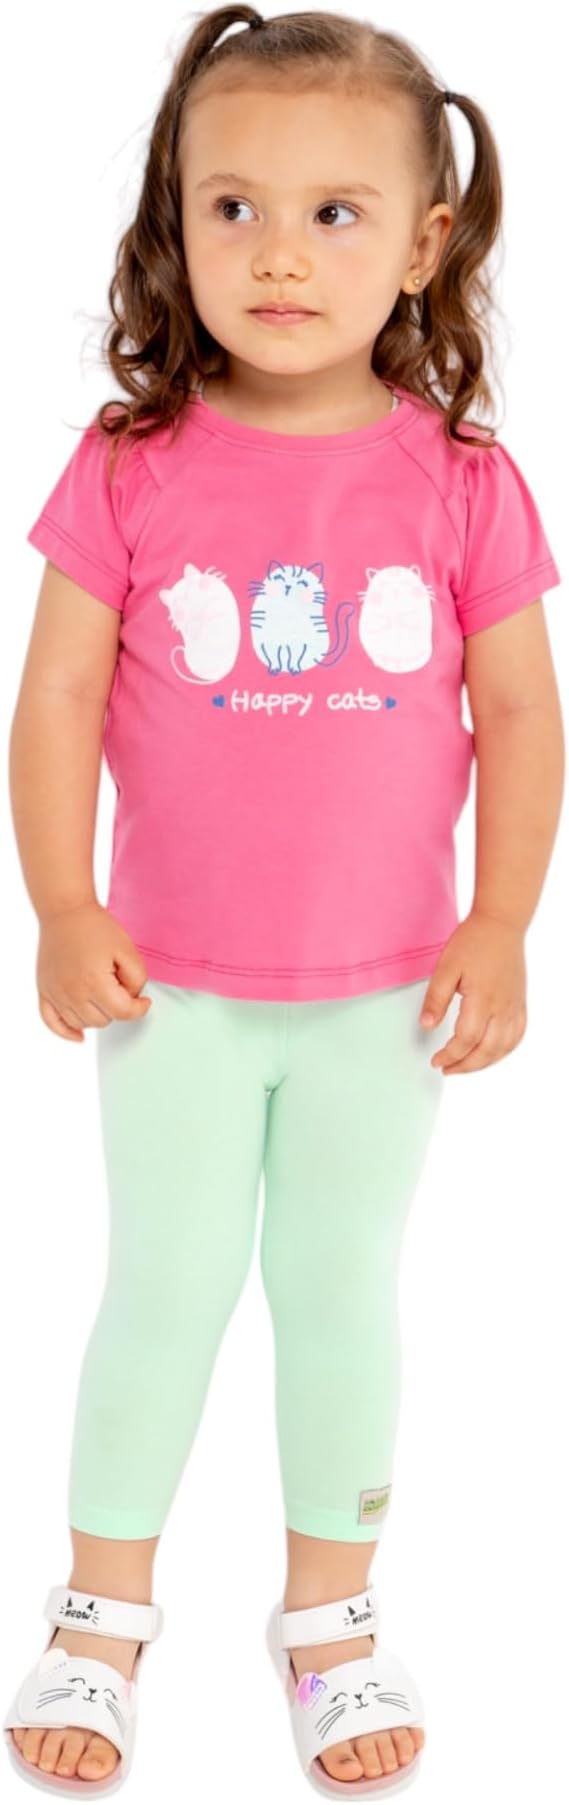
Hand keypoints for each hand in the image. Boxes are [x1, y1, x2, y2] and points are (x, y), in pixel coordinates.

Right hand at [36, 900, 152, 1041]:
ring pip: (83, 1024)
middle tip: (118, 985)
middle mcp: (72, 992)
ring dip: (97, 1015)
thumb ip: (137, 979)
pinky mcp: (44, 991)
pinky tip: (79, 1035)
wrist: (65, 911)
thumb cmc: (96, 927)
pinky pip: (52, 1023)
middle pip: (104, 1020)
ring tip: (101, 994)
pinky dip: (66, 1031)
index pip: (122, 1012)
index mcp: (94, 981)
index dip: (139, 1008)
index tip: (144, 1002)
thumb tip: (132, 999)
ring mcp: (55, 994)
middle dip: (117, 1008)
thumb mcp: (128, 949)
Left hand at [419, 907, 527, 1074]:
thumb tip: (426, 1026)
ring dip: (484, 1062)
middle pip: (486, 1051)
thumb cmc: (473, 941)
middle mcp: (502, 1007)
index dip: (449, 1055)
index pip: (465, 1040)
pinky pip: (518, 1035)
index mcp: (482, 999)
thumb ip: (436, 999)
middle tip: (447, 1069)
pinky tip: (492, 1053)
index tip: (435, 1060)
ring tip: (465, 1065)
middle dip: (465, 1065)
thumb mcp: (446, 967)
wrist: (501, 924)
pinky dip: (504, 1050)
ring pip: (504, 1048)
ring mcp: (514, 1006)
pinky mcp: (520, 1002)